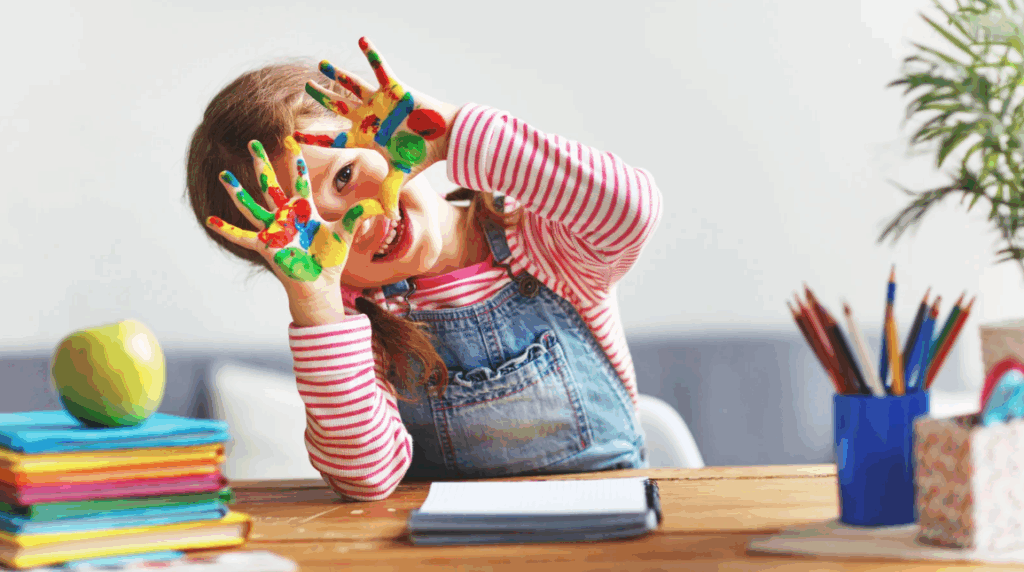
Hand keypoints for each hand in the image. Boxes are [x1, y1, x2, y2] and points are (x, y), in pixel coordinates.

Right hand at [206, 137, 383, 322]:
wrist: (321, 285)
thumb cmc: (330, 260)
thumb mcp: (346, 234)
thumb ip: (358, 216)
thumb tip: (381, 205)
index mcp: (305, 212)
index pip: (300, 182)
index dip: (297, 164)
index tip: (292, 144)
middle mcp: (286, 218)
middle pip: (271, 185)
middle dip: (262, 164)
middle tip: (253, 143)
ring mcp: (274, 231)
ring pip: (252, 206)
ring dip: (237, 191)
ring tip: (223, 176)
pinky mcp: (266, 246)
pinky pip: (242, 236)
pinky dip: (226, 229)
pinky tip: (210, 221)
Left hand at [299, 37, 458, 219]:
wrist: (444, 137)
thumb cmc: (422, 154)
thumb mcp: (402, 175)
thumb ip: (390, 193)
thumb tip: (389, 220)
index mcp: (366, 136)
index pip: (334, 137)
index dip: (314, 137)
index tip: (293, 136)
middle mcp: (369, 116)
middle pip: (338, 106)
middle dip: (321, 98)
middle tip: (306, 88)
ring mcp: (380, 101)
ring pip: (352, 85)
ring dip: (337, 74)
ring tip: (321, 65)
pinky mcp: (394, 87)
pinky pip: (380, 67)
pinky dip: (372, 53)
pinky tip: (362, 39)